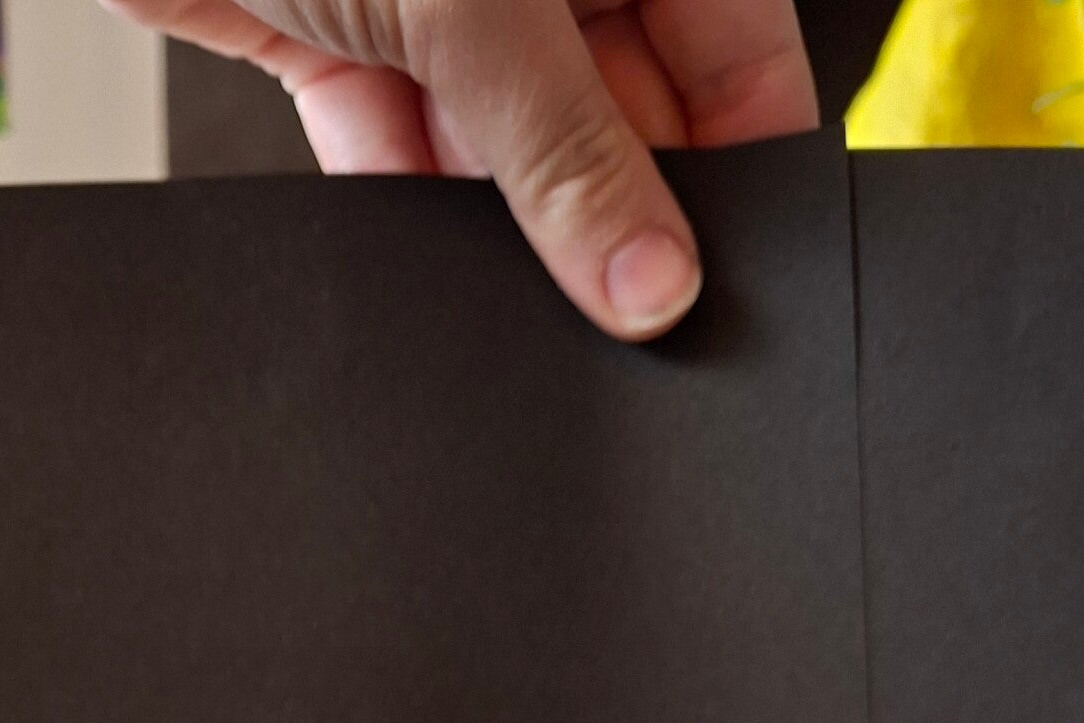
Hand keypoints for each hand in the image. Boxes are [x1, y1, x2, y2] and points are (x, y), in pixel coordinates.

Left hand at [121, 0, 816, 338]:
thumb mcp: (485, 6)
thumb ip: (568, 152)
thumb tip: (650, 285)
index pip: (739, 66)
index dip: (736, 177)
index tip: (722, 293)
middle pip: (621, 120)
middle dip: (604, 220)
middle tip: (613, 329)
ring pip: (508, 150)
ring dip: (498, 229)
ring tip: (511, 305)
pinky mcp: (344, 36)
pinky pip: (396, 150)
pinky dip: (398, 208)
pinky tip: (412, 269)